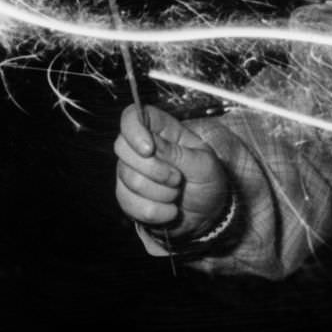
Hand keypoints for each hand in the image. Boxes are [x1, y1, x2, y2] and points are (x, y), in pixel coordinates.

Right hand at [113, 103, 231, 238]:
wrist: (206, 215)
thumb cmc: (208, 183)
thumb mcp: (205, 165)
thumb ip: (179, 154)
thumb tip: (153, 145)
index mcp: (163, 132)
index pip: (132, 116)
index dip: (134, 130)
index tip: (149, 149)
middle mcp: (142, 148)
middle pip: (122, 147)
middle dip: (154, 169)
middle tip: (178, 179)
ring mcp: (131, 172)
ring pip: (127, 177)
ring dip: (159, 192)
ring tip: (177, 194)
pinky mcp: (127, 195)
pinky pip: (127, 202)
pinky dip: (153, 210)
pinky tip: (169, 211)